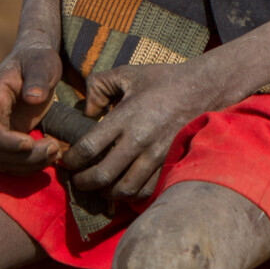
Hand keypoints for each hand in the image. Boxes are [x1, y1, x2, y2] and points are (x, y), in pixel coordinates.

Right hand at [0, 43, 62, 173]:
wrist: (35, 63)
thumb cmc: (37, 60)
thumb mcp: (42, 63)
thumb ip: (37, 78)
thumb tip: (32, 98)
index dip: (4, 141)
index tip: (28, 144)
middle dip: (24, 156)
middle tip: (54, 149)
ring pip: (2, 160)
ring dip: (29, 164)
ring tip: (56, 152)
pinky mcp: (7, 139)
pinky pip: (12, 162)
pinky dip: (30, 165)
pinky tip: (51, 155)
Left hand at [59, 60, 215, 201]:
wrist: (203, 89)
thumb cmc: (162, 80)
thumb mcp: (127, 73)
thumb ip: (98, 86)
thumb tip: (86, 111)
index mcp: (126, 117)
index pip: (89, 148)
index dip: (71, 160)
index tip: (65, 161)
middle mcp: (139, 140)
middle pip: (102, 176)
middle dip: (83, 183)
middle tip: (76, 180)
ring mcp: (156, 155)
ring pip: (123, 189)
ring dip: (105, 193)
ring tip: (98, 187)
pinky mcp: (169, 164)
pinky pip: (145, 191)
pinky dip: (129, 195)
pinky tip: (122, 187)